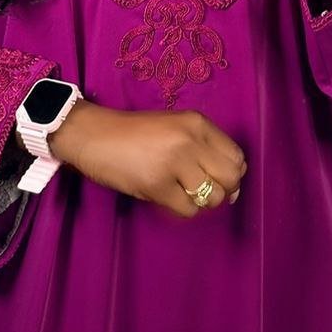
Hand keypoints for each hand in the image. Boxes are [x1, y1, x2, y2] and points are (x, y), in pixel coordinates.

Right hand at [56, 101, 247, 217]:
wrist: (96, 136)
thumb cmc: (136, 133)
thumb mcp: (175, 128)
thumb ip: (204, 147)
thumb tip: (234, 185)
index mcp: (197, 122)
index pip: (236, 156)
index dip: (233, 174)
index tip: (220, 180)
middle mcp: (190, 140)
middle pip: (230, 178)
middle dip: (223, 190)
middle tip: (204, 191)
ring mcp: (174, 162)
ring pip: (212, 197)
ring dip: (200, 201)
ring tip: (181, 190)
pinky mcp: (158, 185)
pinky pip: (188, 209)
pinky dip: (181, 208)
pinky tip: (166, 195)